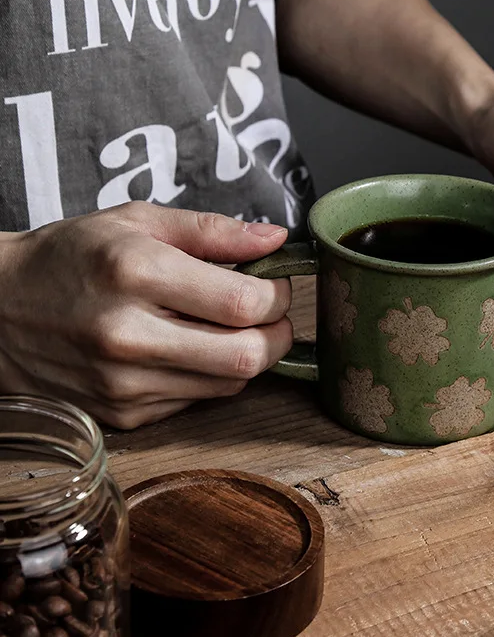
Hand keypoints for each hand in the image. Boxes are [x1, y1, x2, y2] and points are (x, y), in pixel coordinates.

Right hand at [0, 203, 292, 428]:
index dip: (278, 296)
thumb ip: (213, 230)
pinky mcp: (123, 414)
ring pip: (230, 384)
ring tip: (230, 327)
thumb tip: (277, 239)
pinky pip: (199, 400)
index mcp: (136, 273)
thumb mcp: (136, 221)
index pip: (244, 303)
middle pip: (247, 356)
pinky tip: (192, 350)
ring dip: (248, 356)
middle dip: (279, 335)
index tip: (276, 285)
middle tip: (272, 315)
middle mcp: (129, 335)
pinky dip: (212, 376)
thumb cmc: (71, 257)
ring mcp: (124, 383)